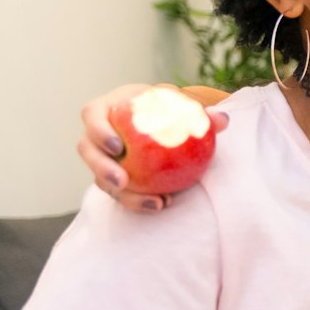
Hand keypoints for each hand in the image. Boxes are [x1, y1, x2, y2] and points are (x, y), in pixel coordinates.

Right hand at [80, 83, 229, 211]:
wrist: (159, 121)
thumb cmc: (166, 108)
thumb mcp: (180, 105)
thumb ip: (199, 113)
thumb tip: (222, 120)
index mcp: (107, 108)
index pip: (92, 115)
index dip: (99, 131)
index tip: (118, 147)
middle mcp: (97, 134)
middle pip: (88, 151)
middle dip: (101, 168)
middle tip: (123, 181)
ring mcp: (101, 157)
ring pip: (100, 178)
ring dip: (123, 194)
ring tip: (152, 203)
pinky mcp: (111, 176)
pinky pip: (119, 191)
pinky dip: (137, 200)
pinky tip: (161, 205)